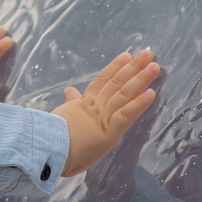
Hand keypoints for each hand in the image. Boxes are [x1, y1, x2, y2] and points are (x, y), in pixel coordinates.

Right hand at [53, 49, 162, 175]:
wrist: (46, 148)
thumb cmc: (51, 137)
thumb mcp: (61, 115)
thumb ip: (70, 103)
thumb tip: (69, 90)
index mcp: (83, 104)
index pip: (102, 81)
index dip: (115, 67)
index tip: (126, 55)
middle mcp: (95, 107)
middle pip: (117, 83)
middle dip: (133, 67)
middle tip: (148, 54)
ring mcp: (103, 118)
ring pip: (124, 94)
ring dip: (141, 79)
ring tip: (154, 66)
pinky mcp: (109, 132)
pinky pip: (126, 115)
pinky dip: (139, 104)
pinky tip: (152, 93)